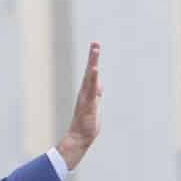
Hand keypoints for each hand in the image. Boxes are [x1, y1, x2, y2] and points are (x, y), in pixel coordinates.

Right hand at [55, 42, 102, 169]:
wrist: (80, 137)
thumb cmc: (87, 123)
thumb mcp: (95, 105)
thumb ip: (97, 94)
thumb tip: (100, 85)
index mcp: (87, 91)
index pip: (91, 73)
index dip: (93, 60)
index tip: (96, 47)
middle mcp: (85, 91)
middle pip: (89, 70)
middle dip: (93, 56)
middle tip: (95, 43)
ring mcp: (86, 96)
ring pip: (90, 76)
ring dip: (93, 62)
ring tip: (95, 50)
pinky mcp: (88, 102)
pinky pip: (91, 88)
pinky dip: (93, 78)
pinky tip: (94, 69)